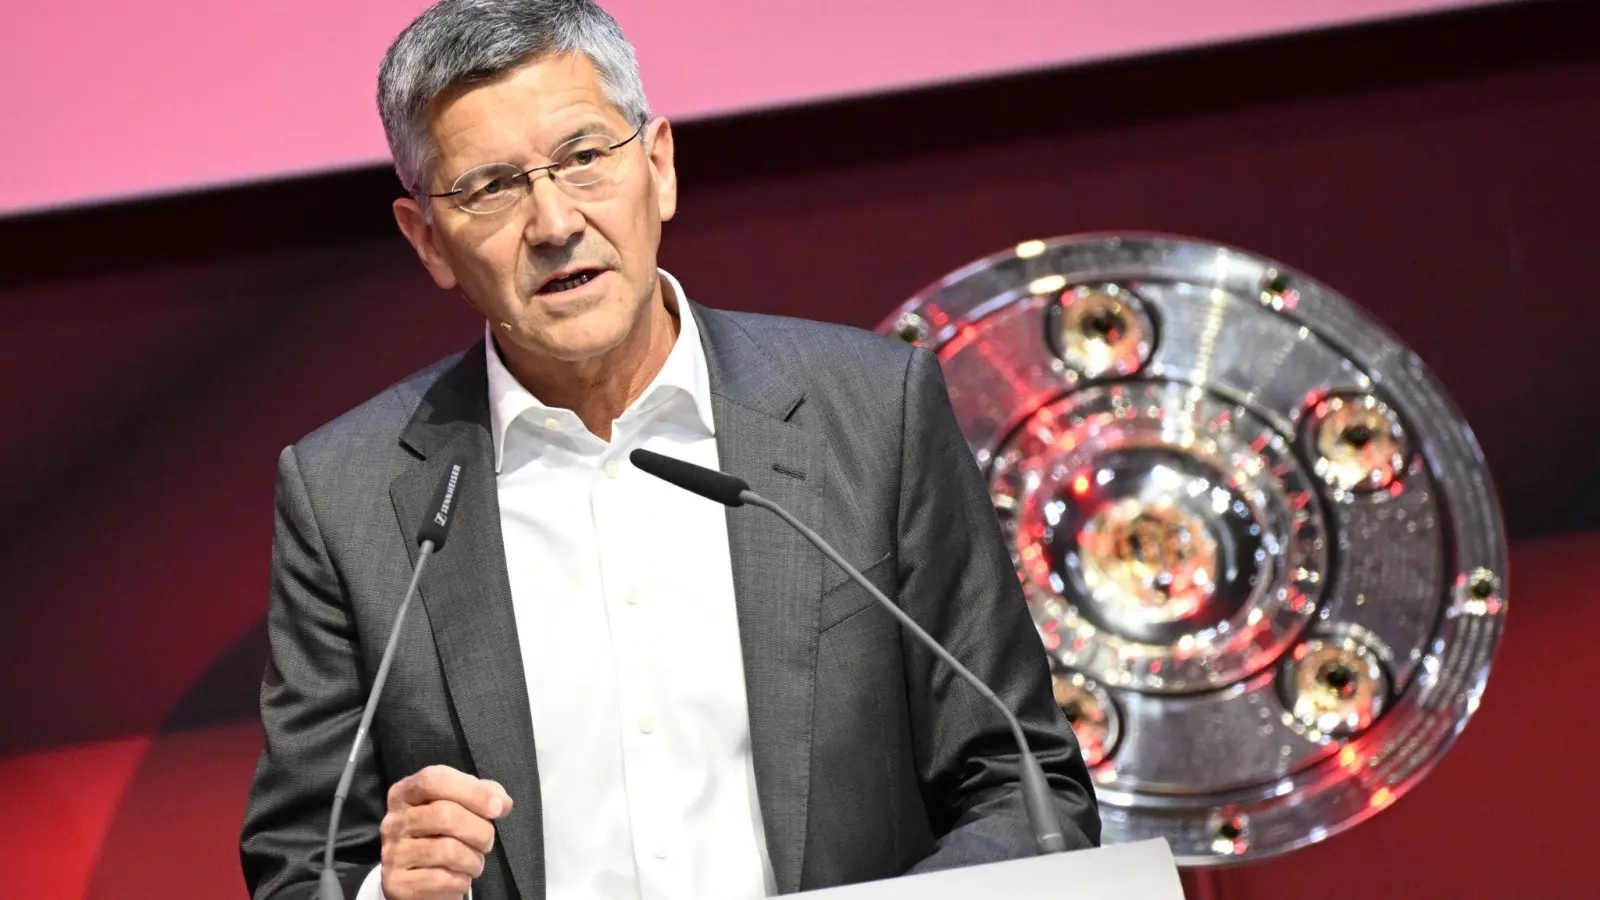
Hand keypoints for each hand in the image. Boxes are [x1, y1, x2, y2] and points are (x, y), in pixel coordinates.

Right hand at [380, 764, 512, 899]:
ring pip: (447, 850)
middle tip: (487, 842)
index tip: (498, 807)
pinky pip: (441, 879)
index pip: (434, 779)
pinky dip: (461, 881)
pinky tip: (460, 878)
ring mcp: (392, 853)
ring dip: (473, 859)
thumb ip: (481, 794)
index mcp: (405, 793)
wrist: (418, 877)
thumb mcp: (458, 805)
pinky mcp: (397, 883)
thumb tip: (501, 803)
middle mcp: (394, 821)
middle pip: (444, 814)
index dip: (471, 791)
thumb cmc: (442, 834)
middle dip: (479, 830)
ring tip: (474, 862)